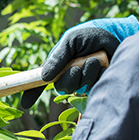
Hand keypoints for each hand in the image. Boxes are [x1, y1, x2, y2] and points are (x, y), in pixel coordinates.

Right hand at [21, 15, 138, 108]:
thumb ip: (57, 58)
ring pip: (80, 87)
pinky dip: (99, 74)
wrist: (114, 34)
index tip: (25, 105)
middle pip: (63, 87)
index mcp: (58, 66)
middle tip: (77, 67)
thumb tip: (45, 78)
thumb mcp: (70, 42)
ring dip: (87, 72)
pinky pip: (96, 85)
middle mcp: (70, 75)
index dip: (32, 93)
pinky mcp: (100, 83)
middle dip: (69, 78)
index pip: (41, 81)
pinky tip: (103, 65)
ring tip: (95, 60)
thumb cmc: (89, 36)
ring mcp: (85, 80)